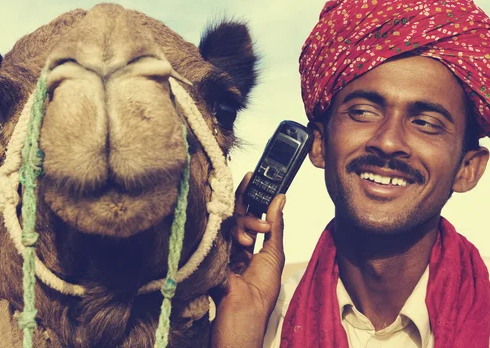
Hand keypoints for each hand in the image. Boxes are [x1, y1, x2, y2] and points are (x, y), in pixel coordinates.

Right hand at [210, 172, 285, 347]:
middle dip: (246, 200)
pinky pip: (217, 228)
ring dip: (244, 224)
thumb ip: (275, 224)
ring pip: (228, 219)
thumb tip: (280, 198)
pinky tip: (239, 237)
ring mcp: (220, 244)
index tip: (254, 176)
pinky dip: (231, 230)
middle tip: (253, 187)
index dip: (252, 195)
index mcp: (249, 244)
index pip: (249, 212)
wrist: (242, 313)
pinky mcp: (209, 247)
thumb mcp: (273, 253)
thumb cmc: (260, 292)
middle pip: (236, 211)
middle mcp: (233, 241)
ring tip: (251, 242)